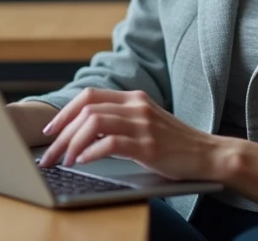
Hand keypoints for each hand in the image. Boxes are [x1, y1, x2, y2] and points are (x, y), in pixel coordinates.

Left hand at [36, 88, 225, 181]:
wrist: (209, 154)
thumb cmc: (174, 144)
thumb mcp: (146, 124)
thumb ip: (120, 121)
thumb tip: (82, 134)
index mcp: (134, 98)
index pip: (88, 95)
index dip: (64, 112)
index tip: (49, 131)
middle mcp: (136, 106)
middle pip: (86, 109)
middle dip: (60, 132)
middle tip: (48, 154)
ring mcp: (143, 124)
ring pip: (94, 123)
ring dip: (71, 143)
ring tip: (64, 160)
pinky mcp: (149, 146)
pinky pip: (111, 144)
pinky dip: (91, 153)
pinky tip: (83, 162)